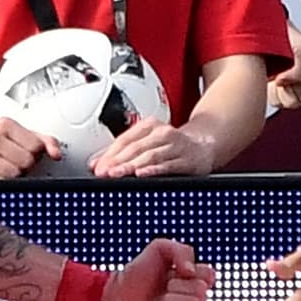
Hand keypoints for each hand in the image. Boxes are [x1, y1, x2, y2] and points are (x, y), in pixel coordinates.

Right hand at [0, 115, 59, 180]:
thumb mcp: (15, 133)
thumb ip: (42, 140)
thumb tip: (57, 154)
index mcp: (5, 124)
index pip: (36, 145)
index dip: (35, 153)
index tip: (26, 152)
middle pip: (27, 162)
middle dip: (25, 166)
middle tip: (14, 162)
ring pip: (15, 175)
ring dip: (14, 177)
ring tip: (4, 168)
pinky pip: (0, 185)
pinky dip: (2, 184)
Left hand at [90, 118, 215, 177]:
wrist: (204, 146)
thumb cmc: (171, 147)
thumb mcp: (147, 144)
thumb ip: (121, 154)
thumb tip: (95, 164)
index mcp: (150, 126)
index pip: (124, 140)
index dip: (109, 154)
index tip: (97, 167)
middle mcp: (163, 133)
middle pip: (135, 147)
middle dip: (117, 161)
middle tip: (104, 173)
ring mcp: (176, 146)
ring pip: (150, 156)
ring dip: (131, 166)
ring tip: (117, 174)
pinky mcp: (188, 160)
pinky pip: (168, 165)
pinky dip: (154, 170)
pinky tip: (142, 175)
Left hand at [98, 239, 214, 300]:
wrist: (116, 296)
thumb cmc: (137, 273)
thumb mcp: (160, 248)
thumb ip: (182, 250)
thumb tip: (191, 273)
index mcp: (193, 283)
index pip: (210, 275)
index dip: (192, 271)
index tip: (174, 271)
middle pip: (202, 291)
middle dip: (177, 286)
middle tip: (161, 289)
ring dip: (171, 300)